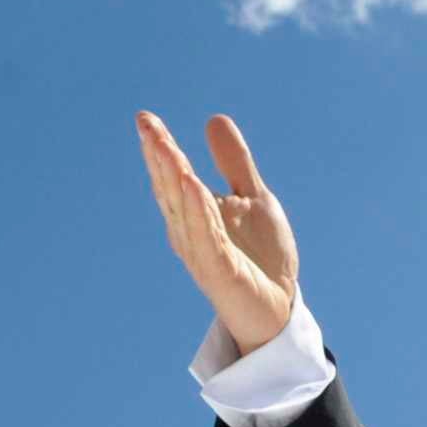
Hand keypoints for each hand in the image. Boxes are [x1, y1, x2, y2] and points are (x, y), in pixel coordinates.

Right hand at [136, 111, 298, 357]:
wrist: (280, 307)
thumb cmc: (262, 258)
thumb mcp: (252, 198)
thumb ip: (234, 163)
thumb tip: (213, 119)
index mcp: (194, 215)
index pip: (173, 177)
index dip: (160, 148)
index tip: (146, 118)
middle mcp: (190, 233)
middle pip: (171, 190)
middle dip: (159, 158)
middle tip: (146, 125)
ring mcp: (203, 254)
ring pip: (184, 211)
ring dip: (174, 179)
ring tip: (165, 147)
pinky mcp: (221, 273)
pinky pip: (207, 239)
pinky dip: (199, 213)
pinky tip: (194, 185)